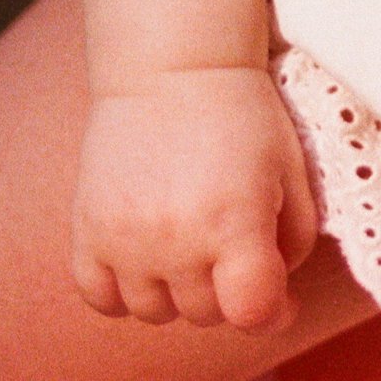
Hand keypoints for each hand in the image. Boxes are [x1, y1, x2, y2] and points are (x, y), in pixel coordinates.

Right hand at [71, 64, 320, 331]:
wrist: (173, 65)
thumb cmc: (243, 116)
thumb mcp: (291, 171)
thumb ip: (293, 241)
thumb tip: (277, 297)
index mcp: (234, 222)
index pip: (251, 314)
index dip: (272, 313)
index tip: (278, 298)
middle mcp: (177, 239)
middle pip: (205, 315)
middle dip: (226, 290)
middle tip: (230, 246)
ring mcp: (125, 239)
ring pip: (153, 313)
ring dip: (176, 292)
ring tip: (187, 245)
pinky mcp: (87, 230)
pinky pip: (100, 298)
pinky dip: (122, 291)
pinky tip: (143, 257)